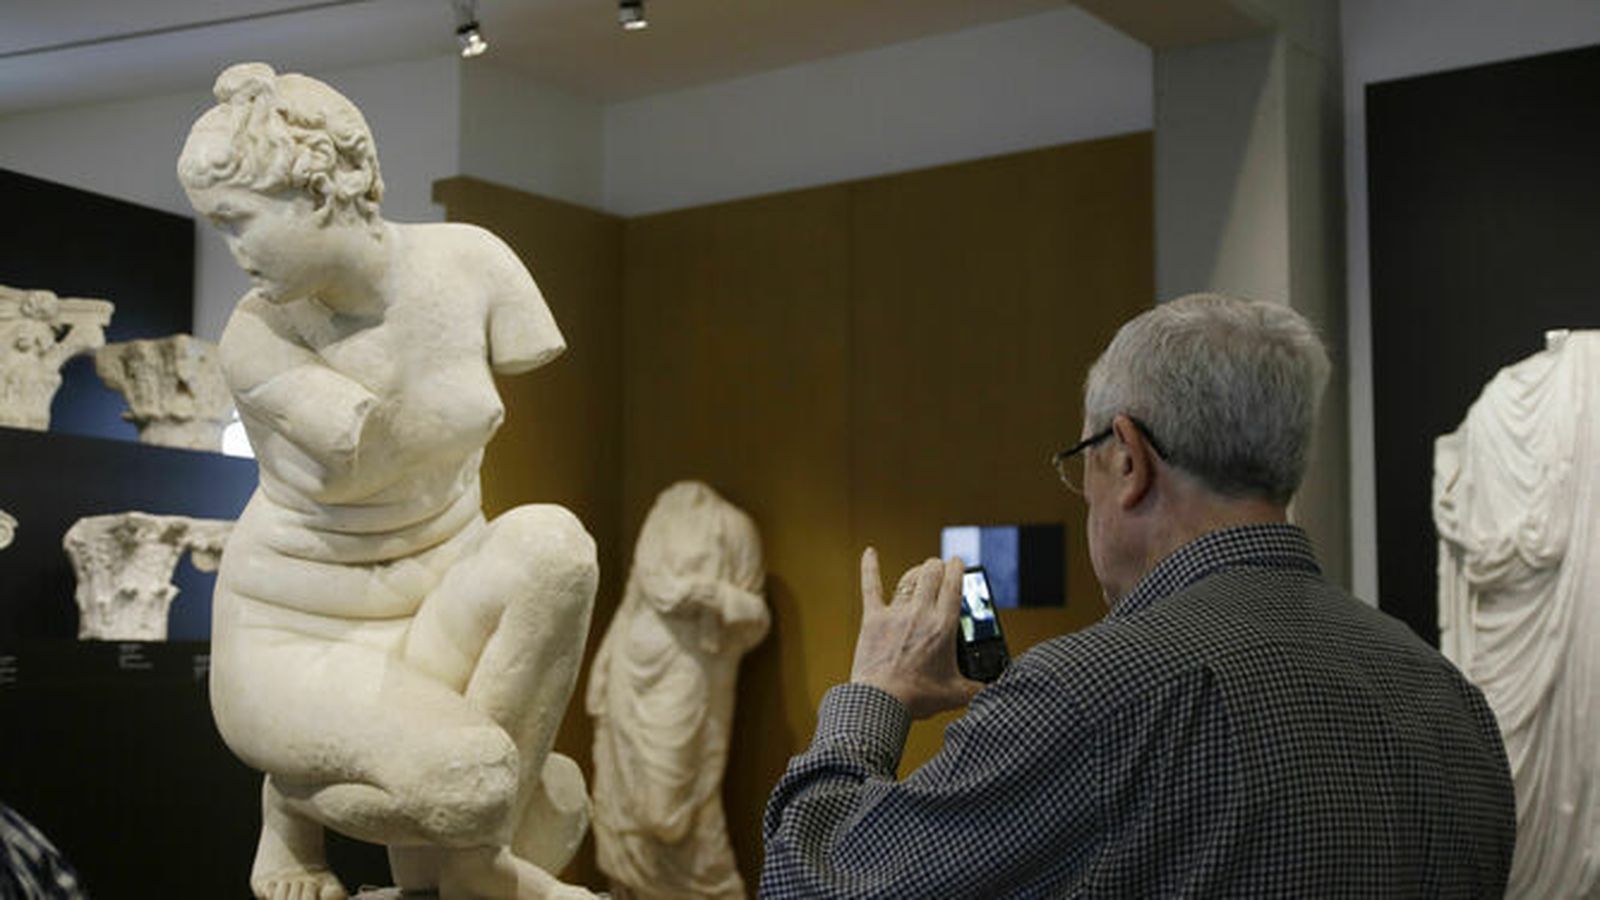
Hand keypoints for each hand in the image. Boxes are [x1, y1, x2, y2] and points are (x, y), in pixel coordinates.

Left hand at [850, 548, 982, 718]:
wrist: (881, 702)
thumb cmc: (917, 699)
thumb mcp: (956, 694)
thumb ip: (979, 688)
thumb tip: (995, 689)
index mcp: (943, 627)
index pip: (954, 584)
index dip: (957, 568)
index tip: (959, 563)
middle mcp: (921, 614)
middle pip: (932, 574)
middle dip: (938, 566)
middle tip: (941, 569)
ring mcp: (895, 614)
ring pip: (909, 579)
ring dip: (918, 571)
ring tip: (922, 571)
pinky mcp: (873, 619)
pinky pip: (871, 586)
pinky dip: (870, 567)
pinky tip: (870, 552)